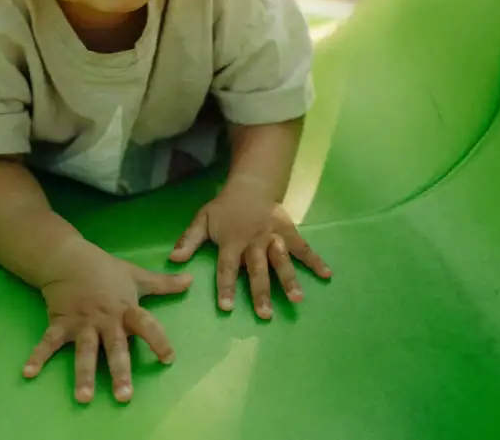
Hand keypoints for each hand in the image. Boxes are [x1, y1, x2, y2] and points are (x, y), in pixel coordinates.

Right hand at [26, 241, 192, 403]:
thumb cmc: (106, 270)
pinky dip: (37, 357)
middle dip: (119, 371)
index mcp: (125, 309)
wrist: (69, 257)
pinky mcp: (60, 323)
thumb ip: (164, 284)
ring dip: (83, 374)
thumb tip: (192, 280)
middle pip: (114, 347)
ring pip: (84, 352)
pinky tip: (29, 373)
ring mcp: (81, 323)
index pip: (146, 325)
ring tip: (84, 397)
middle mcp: (105, 319)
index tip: (168, 358)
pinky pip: (48, 343)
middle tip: (124, 396)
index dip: (158, 340)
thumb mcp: (137, 276)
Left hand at [170, 177, 332, 318]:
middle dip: (261, 292)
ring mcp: (274, 236)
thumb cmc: (225, 208)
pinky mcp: (289, 232)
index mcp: (232, 240)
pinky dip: (316, 261)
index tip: (226, 307)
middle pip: (257, 269)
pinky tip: (327, 275)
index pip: (227, 267)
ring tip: (296, 299)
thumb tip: (172, 259)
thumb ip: (189, 240)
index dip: (226, 286)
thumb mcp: (203, 219)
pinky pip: (303, 248)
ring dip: (289, 280)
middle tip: (265, 314)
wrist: (250, 185)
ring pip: (281, 260)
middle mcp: (254, 241)